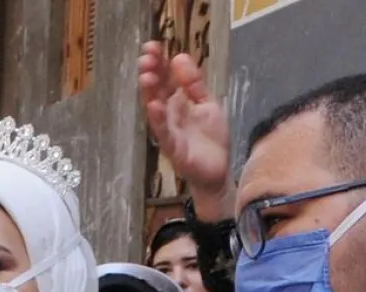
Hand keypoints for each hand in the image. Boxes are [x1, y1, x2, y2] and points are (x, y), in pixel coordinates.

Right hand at [138, 42, 235, 216]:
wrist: (218, 171)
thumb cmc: (210, 139)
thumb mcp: (207, 103)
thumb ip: (194, 83)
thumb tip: (180, 57)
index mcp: (177, 102)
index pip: (165, 77)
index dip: (159, 61)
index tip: (154, 45)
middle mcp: (169, 114)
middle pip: (157, 90)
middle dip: (151, 72)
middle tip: (147, 55)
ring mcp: (169, 131)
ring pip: (155, 109)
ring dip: (149, 93)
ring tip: (147, 76)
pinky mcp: (174, 148)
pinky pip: (163, 133)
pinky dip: (158, 120)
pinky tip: (154, 106)